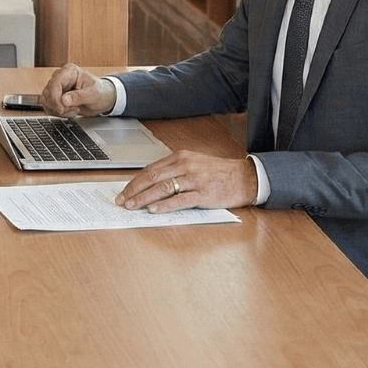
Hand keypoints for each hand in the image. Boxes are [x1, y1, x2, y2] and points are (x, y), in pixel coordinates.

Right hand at [39, 64, 115, 116]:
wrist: (102, 99)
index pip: (55, 82)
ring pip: (45, 99)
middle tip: (71, 110)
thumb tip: (63, 100)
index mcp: (70, 71)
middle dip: (57, 105)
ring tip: (72, 110)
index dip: (55, 97)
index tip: (61, 108)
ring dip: (57, 110)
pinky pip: (48, 105)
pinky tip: (68, 111)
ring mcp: (57, 86)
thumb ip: (78, 97)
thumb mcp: (93, 95)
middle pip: (48, 91)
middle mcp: (61, 77)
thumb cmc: (100, 92)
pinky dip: (56, 112)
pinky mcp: (55, 96)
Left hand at [114, 151, 257, 212]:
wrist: (245, 177)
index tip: (124, 190)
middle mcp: (185, 166)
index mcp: (180, 157)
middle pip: (152, 178)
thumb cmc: (219, 172)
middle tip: (122, 200)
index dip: (135, 181)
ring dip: (144, 199)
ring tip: (132, 206)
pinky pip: (179, 200)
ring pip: (162, 189)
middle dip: (134, 190)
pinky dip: (164, 205)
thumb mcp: (194, 164)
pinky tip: (153, 209)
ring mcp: (194, 180)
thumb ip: (175, 170)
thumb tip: (152, 183)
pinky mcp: (203, 193)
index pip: (150, 169)